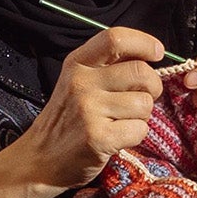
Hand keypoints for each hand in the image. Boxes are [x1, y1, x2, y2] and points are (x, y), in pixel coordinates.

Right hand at [0, 26, 163, 197]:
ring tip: (121, 121)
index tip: (157, 53)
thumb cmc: (66, 119)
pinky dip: (135, 136)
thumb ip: (106, 67)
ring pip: (145, 103)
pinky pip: (140, 130)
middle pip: (141, 72)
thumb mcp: (76, 82)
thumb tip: (150, 56)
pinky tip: (117, 138)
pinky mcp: (98, 137)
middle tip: (141, 98)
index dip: (144, 43)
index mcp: (77, 64)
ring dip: (142, 116)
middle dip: (153, 87)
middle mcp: (81, 82)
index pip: (115, 38)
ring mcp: (88, 110)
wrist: (39, 159)